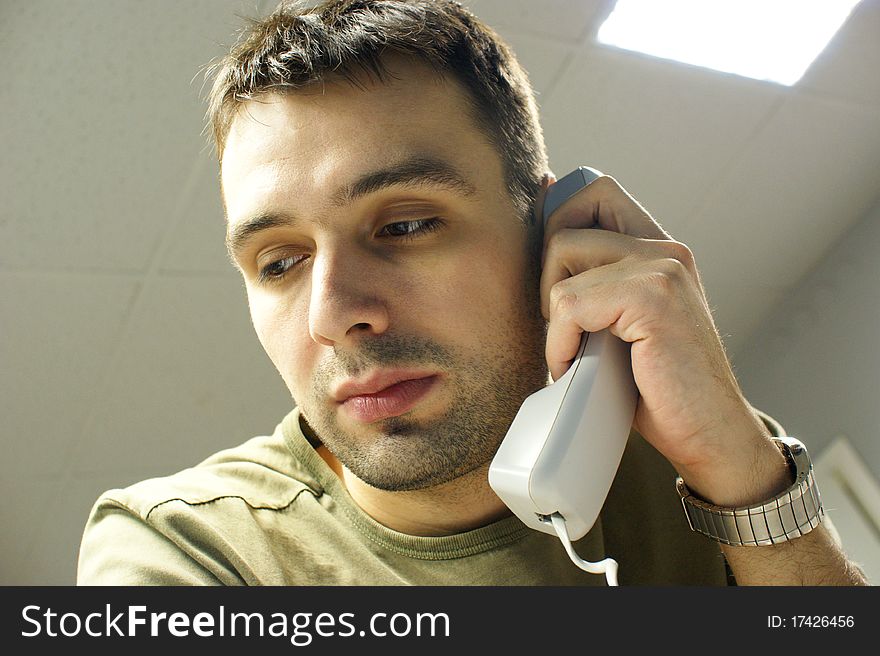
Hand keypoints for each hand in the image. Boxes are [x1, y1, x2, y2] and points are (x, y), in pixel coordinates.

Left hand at [537, 174, 788, 506]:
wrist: (711, 435)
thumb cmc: (658, 386)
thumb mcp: (620, 324)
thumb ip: (594, 283)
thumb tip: (544, 240)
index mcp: (658, 248)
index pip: (593, 189)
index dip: (557, 220)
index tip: (553, 274)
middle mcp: (664, 247)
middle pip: (567, 218)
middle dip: (547, 271)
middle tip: (568, 324)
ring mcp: (662, 267)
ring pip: (561, 257)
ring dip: (554, 316)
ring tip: (578, 353)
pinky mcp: (654, 297)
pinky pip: (569, 303)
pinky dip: (561, 343)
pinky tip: (580, 368)